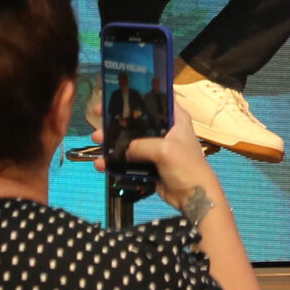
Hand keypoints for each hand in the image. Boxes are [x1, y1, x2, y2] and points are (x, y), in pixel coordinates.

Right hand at [93, 92, 215, 206]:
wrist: (193, 197)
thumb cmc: (186, 167)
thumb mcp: (165, 150)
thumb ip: (142, 146)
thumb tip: (125, 150)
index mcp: (176, 119)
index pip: (158, 97)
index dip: (139, 92)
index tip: (118, 91)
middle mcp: (166, 130)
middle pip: (138, 119)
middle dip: (117, 118)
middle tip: (97, 115)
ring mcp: (156, 148)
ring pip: (130, 140)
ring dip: (113, 140)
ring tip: (96, 140)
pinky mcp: (149, 165)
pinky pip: (129, 160)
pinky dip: (116, 161)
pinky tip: (102, 163)